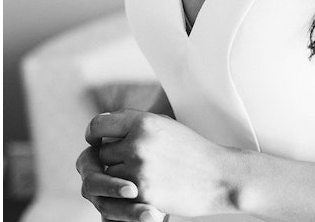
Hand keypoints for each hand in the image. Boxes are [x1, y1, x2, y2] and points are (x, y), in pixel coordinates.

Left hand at [85, 111, 235, 217]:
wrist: (220, 177)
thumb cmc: (191, 150)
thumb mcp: (163, 125)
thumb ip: (133, 123)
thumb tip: (102, 126)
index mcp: (142, 121)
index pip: (98, 124)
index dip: (94, 133)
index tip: (96, 141)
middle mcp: (137, 143)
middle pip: (103, 152)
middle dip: (114, 158)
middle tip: (133, 163)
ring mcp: (139, 169)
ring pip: (110, 174)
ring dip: (121, 177)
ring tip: (144, 175)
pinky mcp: (143, 193)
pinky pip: (122, 193)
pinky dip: (130, 193)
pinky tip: (146, 188)